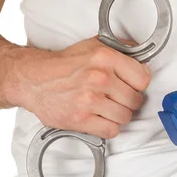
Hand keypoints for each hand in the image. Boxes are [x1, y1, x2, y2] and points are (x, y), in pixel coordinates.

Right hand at [8, 37, 149, 138]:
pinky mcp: (81, 119)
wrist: (34, 79)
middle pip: (135, 100)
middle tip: (117, 98)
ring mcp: (90, 100)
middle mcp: (99, 78)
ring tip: (107, 108)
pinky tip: (100, 118)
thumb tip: (143, 59)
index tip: (132, 85)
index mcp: (105, 58)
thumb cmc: (64, 65)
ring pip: (125, 117)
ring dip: (118, 115)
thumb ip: (121, 50)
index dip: (138, 84)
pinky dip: (108, 127)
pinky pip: (111, 130)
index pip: (143, 79)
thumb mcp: (93, 46)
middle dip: (128, 101)